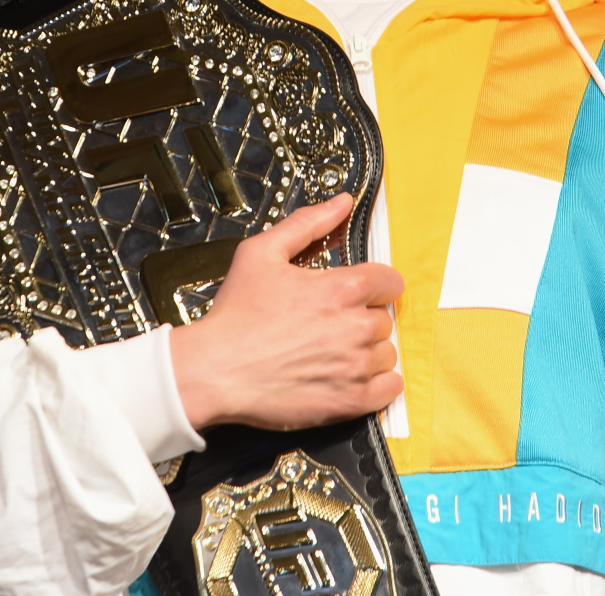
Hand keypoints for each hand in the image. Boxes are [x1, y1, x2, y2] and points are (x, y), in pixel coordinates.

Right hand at [168, 193, 404, 431]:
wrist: (215, 370)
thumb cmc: (236, 315)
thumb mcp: (261, 253)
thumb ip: (307, 224)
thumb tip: (341, 202)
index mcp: (341, 289)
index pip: (390, 280)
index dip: (373, 284)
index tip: (356, 294)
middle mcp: (355, 327)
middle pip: (385, 319)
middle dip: (362, 319)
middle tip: (331, 325)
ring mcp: (355, 367)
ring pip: (386, 354)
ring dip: (368, 352)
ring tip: (334, 353)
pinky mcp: (350, 401)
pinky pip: (390, 389)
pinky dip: (378, 384)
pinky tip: (352, 377)